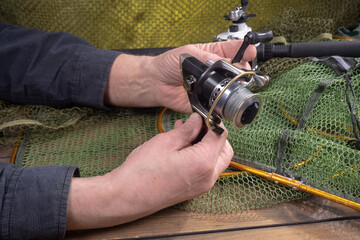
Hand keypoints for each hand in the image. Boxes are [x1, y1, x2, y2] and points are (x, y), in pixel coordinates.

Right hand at [66, 113, 232, 229]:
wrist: (128, 196)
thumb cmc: (143, 170)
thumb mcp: (166, 142)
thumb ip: (188, 130)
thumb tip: (198, 119)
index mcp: (204, 162)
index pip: (220, 136)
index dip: (213, 121)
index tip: (203, 113)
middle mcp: (209, 176)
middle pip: (224, 150)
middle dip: (214, 134)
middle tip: (197, 123)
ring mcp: (203, 186)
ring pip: (216, 160)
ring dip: (206, 145)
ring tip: (186, 132)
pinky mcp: (194, 189)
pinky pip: (205, 169)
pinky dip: (200, 156)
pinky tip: (183, 146)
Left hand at [151, 41, 255, 112]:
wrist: (156, 82)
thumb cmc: (168, 64)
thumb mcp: (187, 53)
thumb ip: (205, 57)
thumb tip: (221, 61)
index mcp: (212, 55)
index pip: (233, 51)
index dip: (244, 52)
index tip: (251, 53)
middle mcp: (214, 72)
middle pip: (235, 72)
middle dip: (241, 72)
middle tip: (242, 72)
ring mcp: (211, 88)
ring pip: (228, 90)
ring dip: (233, 89)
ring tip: (235, 86)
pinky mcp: (205, 102)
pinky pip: (216, 105)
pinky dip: (220, 105)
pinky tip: (223, 102)